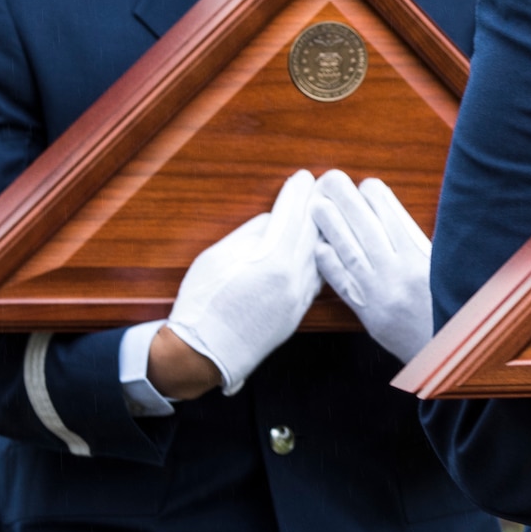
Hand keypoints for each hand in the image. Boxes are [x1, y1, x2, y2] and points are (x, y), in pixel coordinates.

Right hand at [165, 170, 321, 394]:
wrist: (203, 354)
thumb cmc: (202, 303)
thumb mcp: (218, 257)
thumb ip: (250, 234)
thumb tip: (272, 220)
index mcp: (271, 261)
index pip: (292, 216)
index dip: (298, 193)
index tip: (304, 177)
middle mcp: (292, 280)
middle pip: (313, 233)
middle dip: (319, 207)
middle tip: (327, 185)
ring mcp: (298, 299)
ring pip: (321, 257)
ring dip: (325, 232)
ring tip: (328, 212)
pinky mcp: (298, 314)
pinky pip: (317, 279)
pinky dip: (321, 259)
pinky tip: (321, 248)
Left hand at [310, 170, 431, 362]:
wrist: (447, 351)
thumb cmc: (451, 306)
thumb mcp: (445, 269)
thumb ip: (421, 243)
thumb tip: (392, 215)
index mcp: (422, 259)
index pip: (394, 219)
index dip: (378, 198)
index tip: (366, 183)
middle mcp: (400, 273)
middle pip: (368, 229)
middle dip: (347, 201)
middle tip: (330, 179)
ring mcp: (381, 294)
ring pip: (351, 253)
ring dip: (331, 227)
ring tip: (317, 206)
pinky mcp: (369, 314)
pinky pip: (345, 286)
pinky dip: (330, 266)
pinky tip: (318, 248)